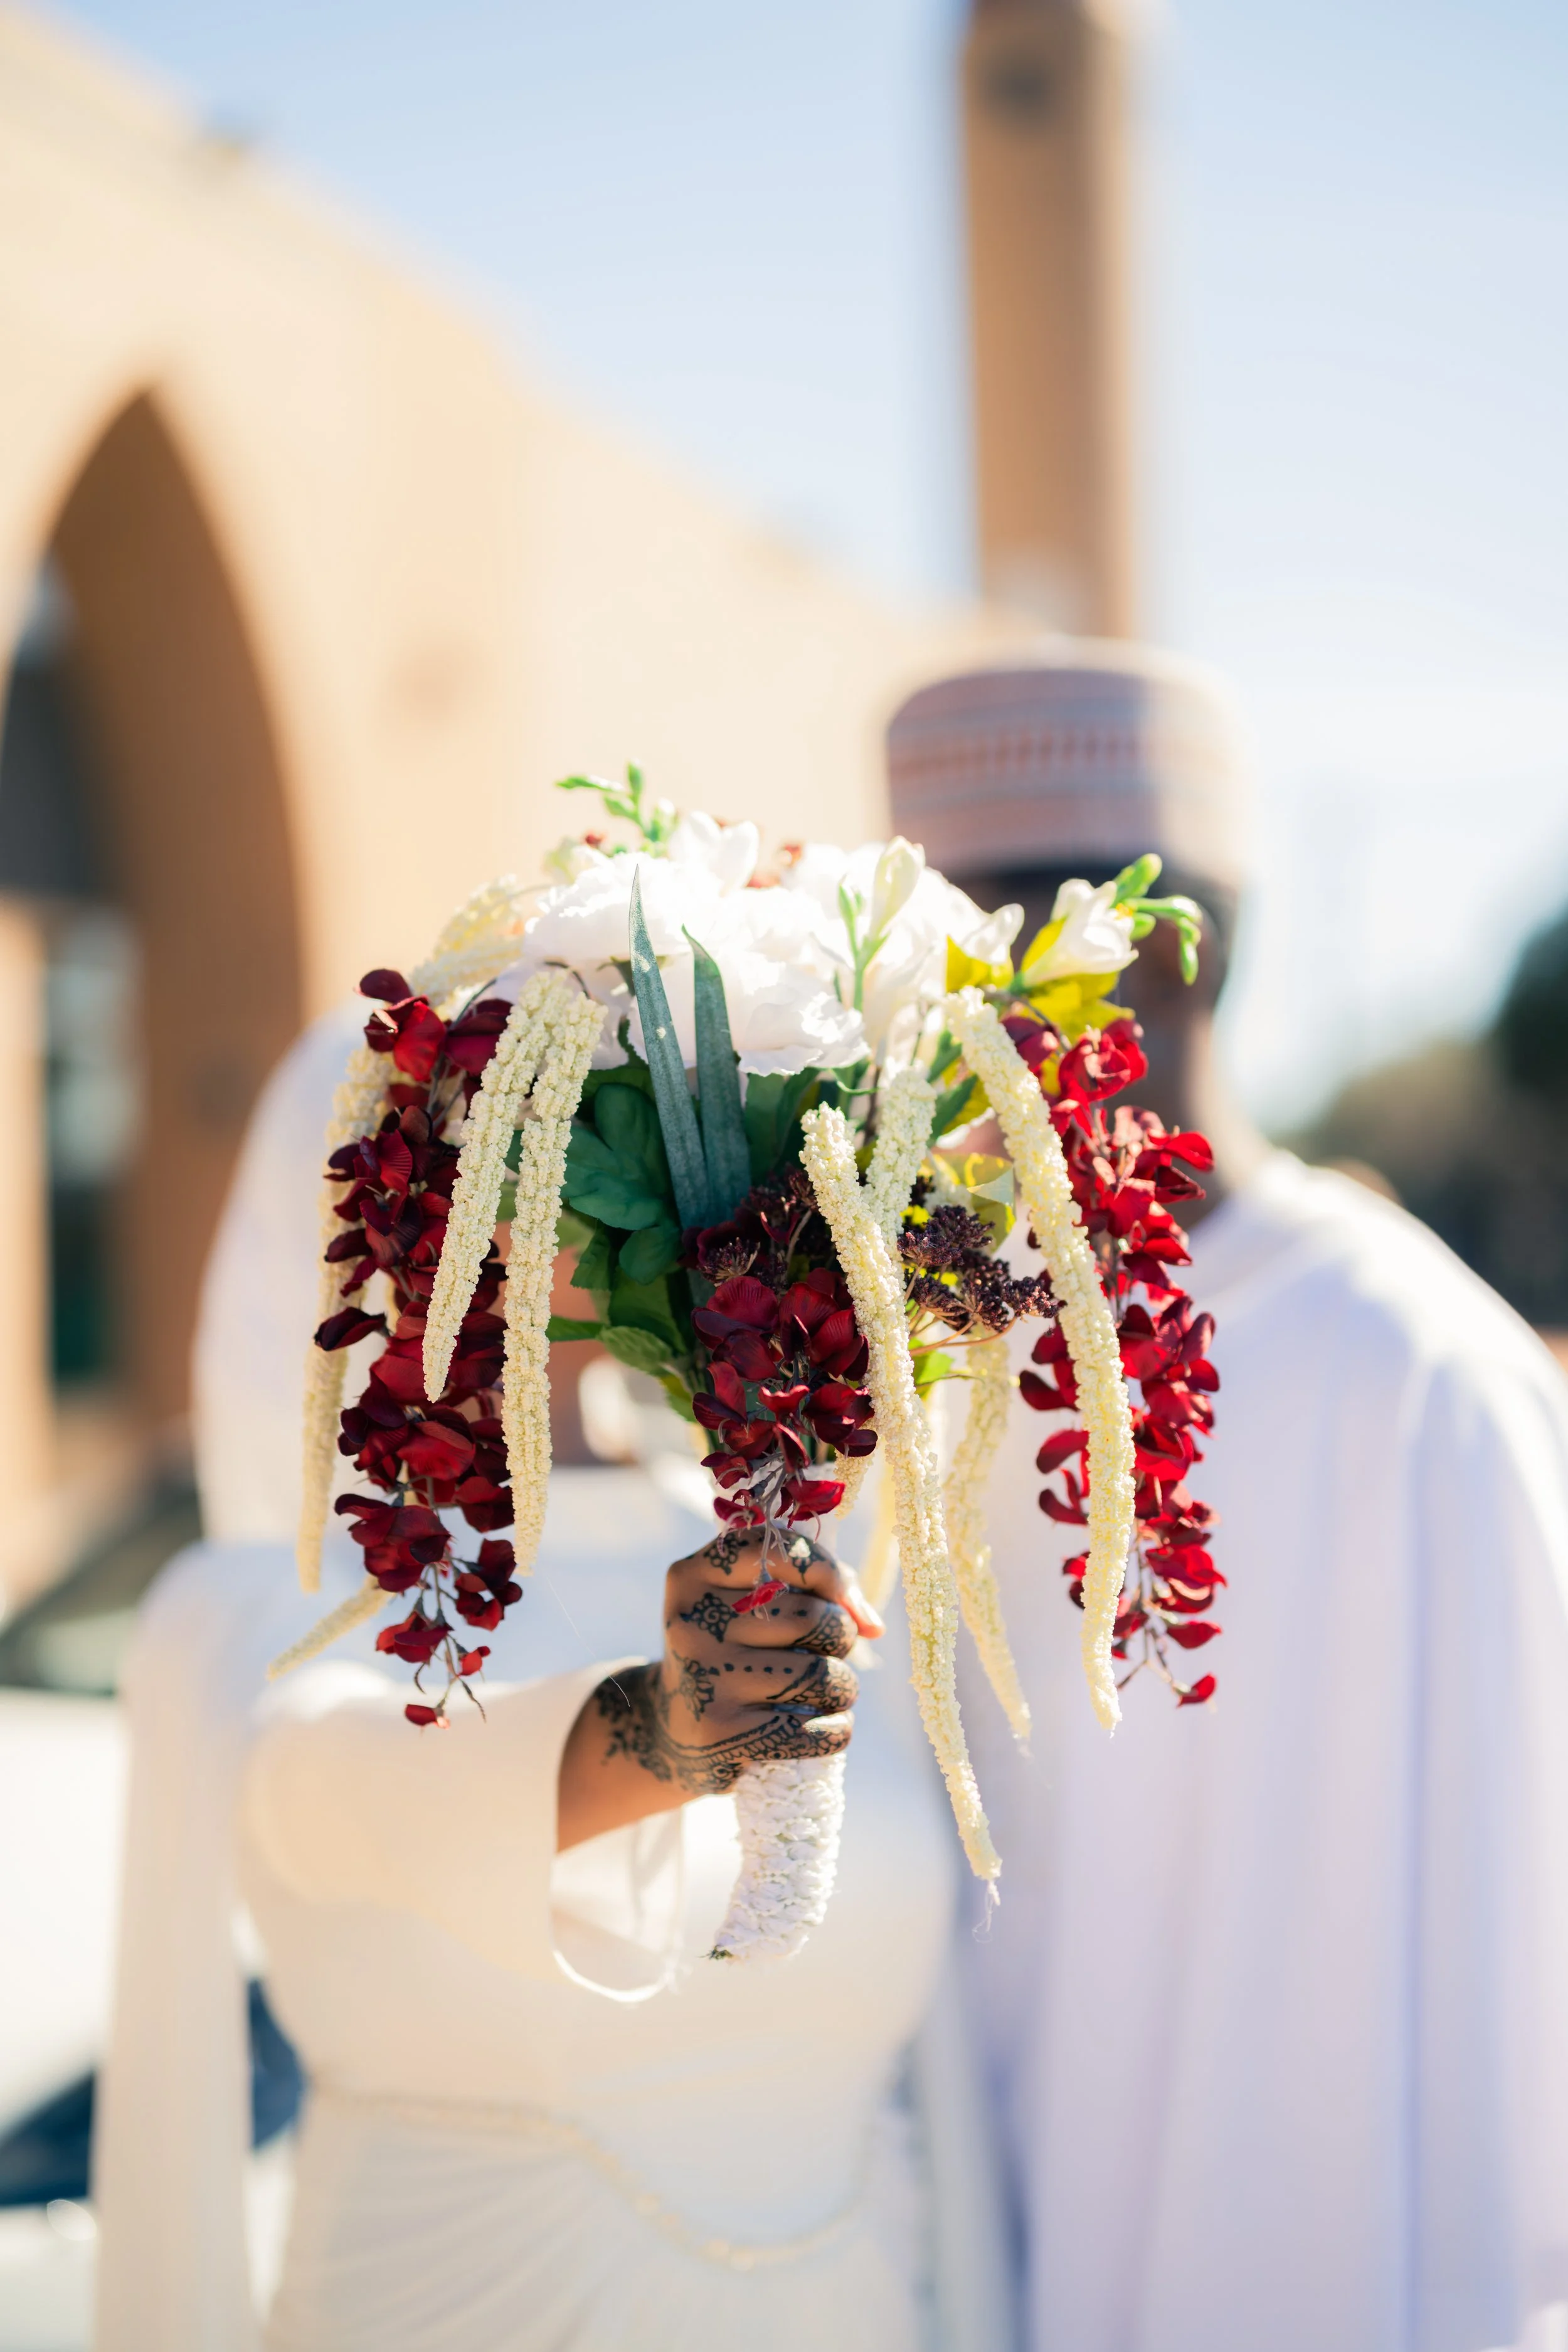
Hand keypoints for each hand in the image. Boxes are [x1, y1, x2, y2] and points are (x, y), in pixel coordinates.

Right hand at [557, 1527, 883, 1850]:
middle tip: (825, 1651)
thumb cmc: (735, 1652)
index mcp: (693, 1576)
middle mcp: (693, 1623)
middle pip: (813, 1619)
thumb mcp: (749, 1604)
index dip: (825, 1569)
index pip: (779, 1550)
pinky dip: (834, 1731)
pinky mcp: (723, 1737)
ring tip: (820, 1692)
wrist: (674, 1731)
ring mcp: (706, 1681)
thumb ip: (814, 1588)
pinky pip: (817, 1731)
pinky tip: (817, 1728)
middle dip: (840, 1637)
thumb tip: (872, 1626)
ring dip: (841, 1688)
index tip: (837, 1595)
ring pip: (824, 1677)